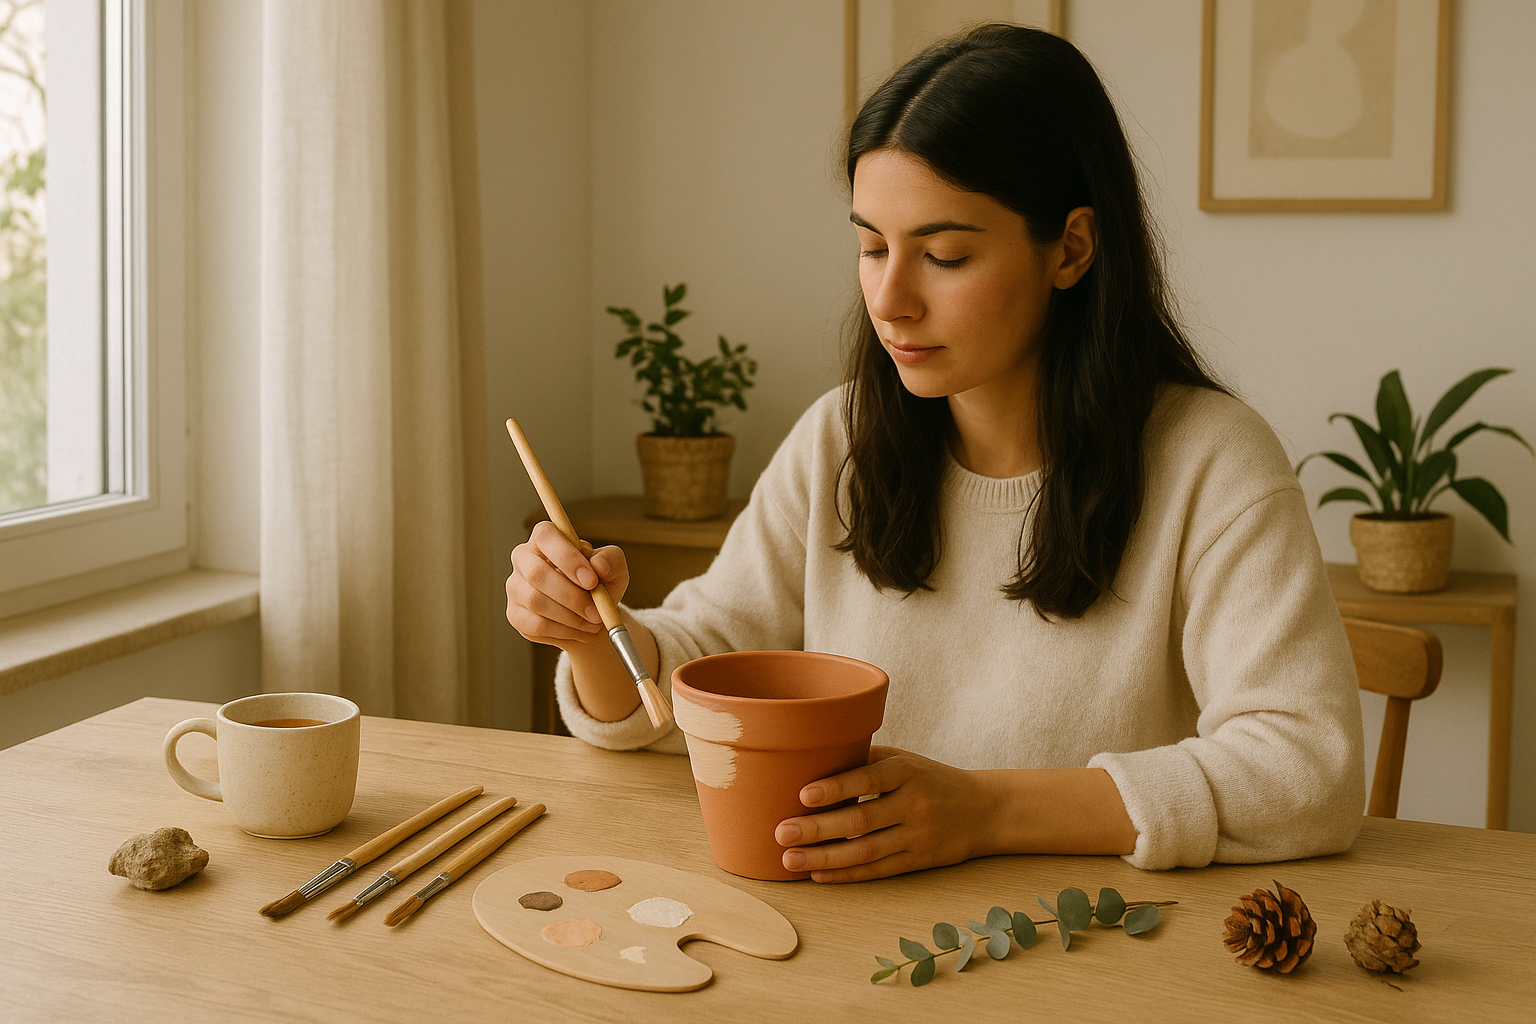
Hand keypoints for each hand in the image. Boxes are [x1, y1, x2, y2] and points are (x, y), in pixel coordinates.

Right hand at [506, 521, 629, 649]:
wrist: (592, 616)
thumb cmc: (600, 584)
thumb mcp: (614, 568)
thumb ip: (611, 560)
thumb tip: (598, 565)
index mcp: (546, 538)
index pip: (546, 537)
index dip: (568, 558)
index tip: (592, 581)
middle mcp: (524, 558)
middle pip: (537, 573)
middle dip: (571, 596)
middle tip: (596, 613)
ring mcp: (516, 587)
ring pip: (536, 602)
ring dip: (570, 617)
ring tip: (593, 623)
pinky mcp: (515, 614)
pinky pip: (536, 625)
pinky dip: (563, 631)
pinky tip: (580, 631)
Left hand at [772, 745, 1000, 882]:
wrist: (985, 809)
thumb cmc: (932, 779)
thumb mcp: (906, 759)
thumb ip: (866, 759)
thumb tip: (813, 760)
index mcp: (908, 771)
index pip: (869, 779)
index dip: (837, 788)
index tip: (803, 794)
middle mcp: (914, 804)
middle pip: (862, 820)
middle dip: (818, 829)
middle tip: (782, 833)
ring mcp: (917, 835)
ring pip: (866, 851)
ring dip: (825, 858)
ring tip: (790, 860)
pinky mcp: (918, 861)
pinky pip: (878, 871)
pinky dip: (847, 874)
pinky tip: (819, 876)